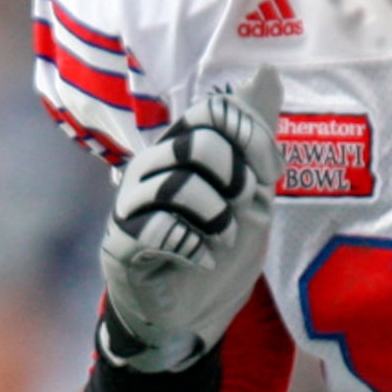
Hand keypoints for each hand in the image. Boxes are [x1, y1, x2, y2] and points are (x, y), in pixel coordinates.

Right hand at [98, 67, 281, 372]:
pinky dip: (193, 245)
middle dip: (236, 178)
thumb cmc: (215, 250)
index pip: (212, 112)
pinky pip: (156, 228)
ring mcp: (131, 206)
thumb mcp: (249, 191)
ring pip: (178, 185)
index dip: (250, 137)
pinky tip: (201, 259)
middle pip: (198, 143)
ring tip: (222, 239)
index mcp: (180, 150)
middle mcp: (150, 168)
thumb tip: (266, 72)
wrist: (191, 319)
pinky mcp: (120, 245)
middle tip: (240, 209)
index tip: (270, 172)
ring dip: (217, 217)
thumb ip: (254, 135)